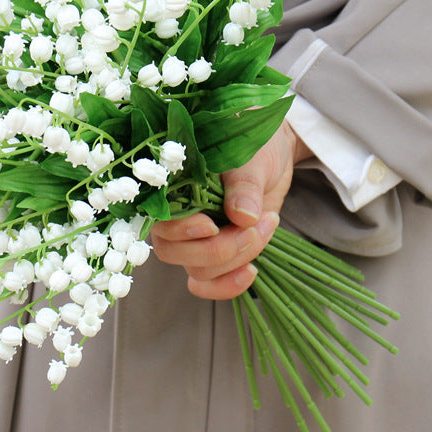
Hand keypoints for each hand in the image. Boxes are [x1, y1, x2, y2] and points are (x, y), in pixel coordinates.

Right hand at [150, 121, 311, 299]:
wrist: (272, 153)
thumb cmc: (254, 145)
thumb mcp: (251, 159)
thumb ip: (244, 186)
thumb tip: (243, 215)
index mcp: (173, 186)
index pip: (160, 219)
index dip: (183, 229)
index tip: (213, 224)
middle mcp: (176, 215)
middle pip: (174, 252)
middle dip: (219, 248)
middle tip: (254, 225)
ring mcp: (194, 238)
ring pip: (197, 270)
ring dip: (235, 258)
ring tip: (265, 227)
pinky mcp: (214, 254)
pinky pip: (206, 284)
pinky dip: (227, 285)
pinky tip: (251, 271)